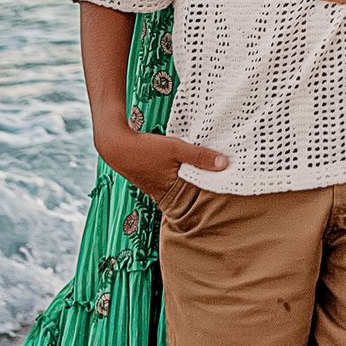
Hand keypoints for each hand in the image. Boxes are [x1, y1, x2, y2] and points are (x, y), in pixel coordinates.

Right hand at [102, 126, 227, 205]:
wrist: (116, 146)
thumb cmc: (145, 149)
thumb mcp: (176, 149)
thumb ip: (199, 156)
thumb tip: (224, 164)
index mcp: (171, 193)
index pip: (198, 199)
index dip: (213, 194)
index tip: (229, 189)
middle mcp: (165, 195)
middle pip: (191, 194)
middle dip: (205, 188)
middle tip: (226, 184)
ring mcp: (158, 188)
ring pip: (183, 186)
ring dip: (194, 179)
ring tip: (211, 174)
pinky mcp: (155, 180)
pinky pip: (174, 180)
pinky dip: (183, 175)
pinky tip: (190, 167)